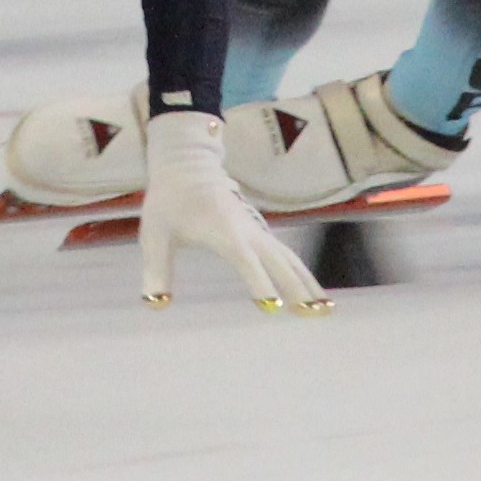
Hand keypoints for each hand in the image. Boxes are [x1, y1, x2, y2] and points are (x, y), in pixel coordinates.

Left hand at [138, 111, 330, 314]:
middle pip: (279, 262)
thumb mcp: (154, 234)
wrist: (187, 166)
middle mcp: (247, 232)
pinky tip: (312, 292)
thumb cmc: (168, 202)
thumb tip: (154, 304)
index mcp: (224, 232)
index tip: (273, 306)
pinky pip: (286, 256)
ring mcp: (257, 231)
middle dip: (298, 288)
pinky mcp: (259, 233)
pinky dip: (301, 273)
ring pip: (289, 259)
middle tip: (314, 314)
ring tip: (326, 309)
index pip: (246, 261)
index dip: (259, 283)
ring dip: (308, 282)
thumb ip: (156, 269)